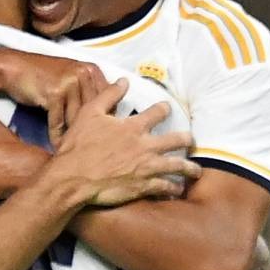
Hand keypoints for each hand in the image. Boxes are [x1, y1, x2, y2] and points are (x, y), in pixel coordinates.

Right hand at [0, 51, 108, 146]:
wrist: (14, 68)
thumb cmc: (40, 75)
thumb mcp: (68, 76)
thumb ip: (86, 89)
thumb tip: (105, 111)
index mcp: (90, 69)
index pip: (109, 97)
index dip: (107, 117)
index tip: (105, 133)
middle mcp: (82, 74)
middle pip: (94, 109)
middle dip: (91, 130)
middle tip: (91, 147)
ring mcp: (69, 83)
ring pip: (77, 118)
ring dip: (73, 136)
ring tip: (74, 149)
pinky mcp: (54, 93)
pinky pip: (58, 121)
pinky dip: (57, 135)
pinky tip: (57, 144)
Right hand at [46, 79, 200, 206]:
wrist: (73, 177)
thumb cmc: (79, 145)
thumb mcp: (89, 114)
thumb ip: (109, 95)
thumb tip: (124, 80)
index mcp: (133, 127)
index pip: (158, 112)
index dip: (165, 108)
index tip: (167, 108)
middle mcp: (146, 146)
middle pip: (177, 140)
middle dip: (187, 139)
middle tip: (191, 140)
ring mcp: (147, 167)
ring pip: (178, 166)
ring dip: (189, 168)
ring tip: (195, 171)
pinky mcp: (143, 186)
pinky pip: (166, 187)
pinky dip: (173, 188)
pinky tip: (176, 189)